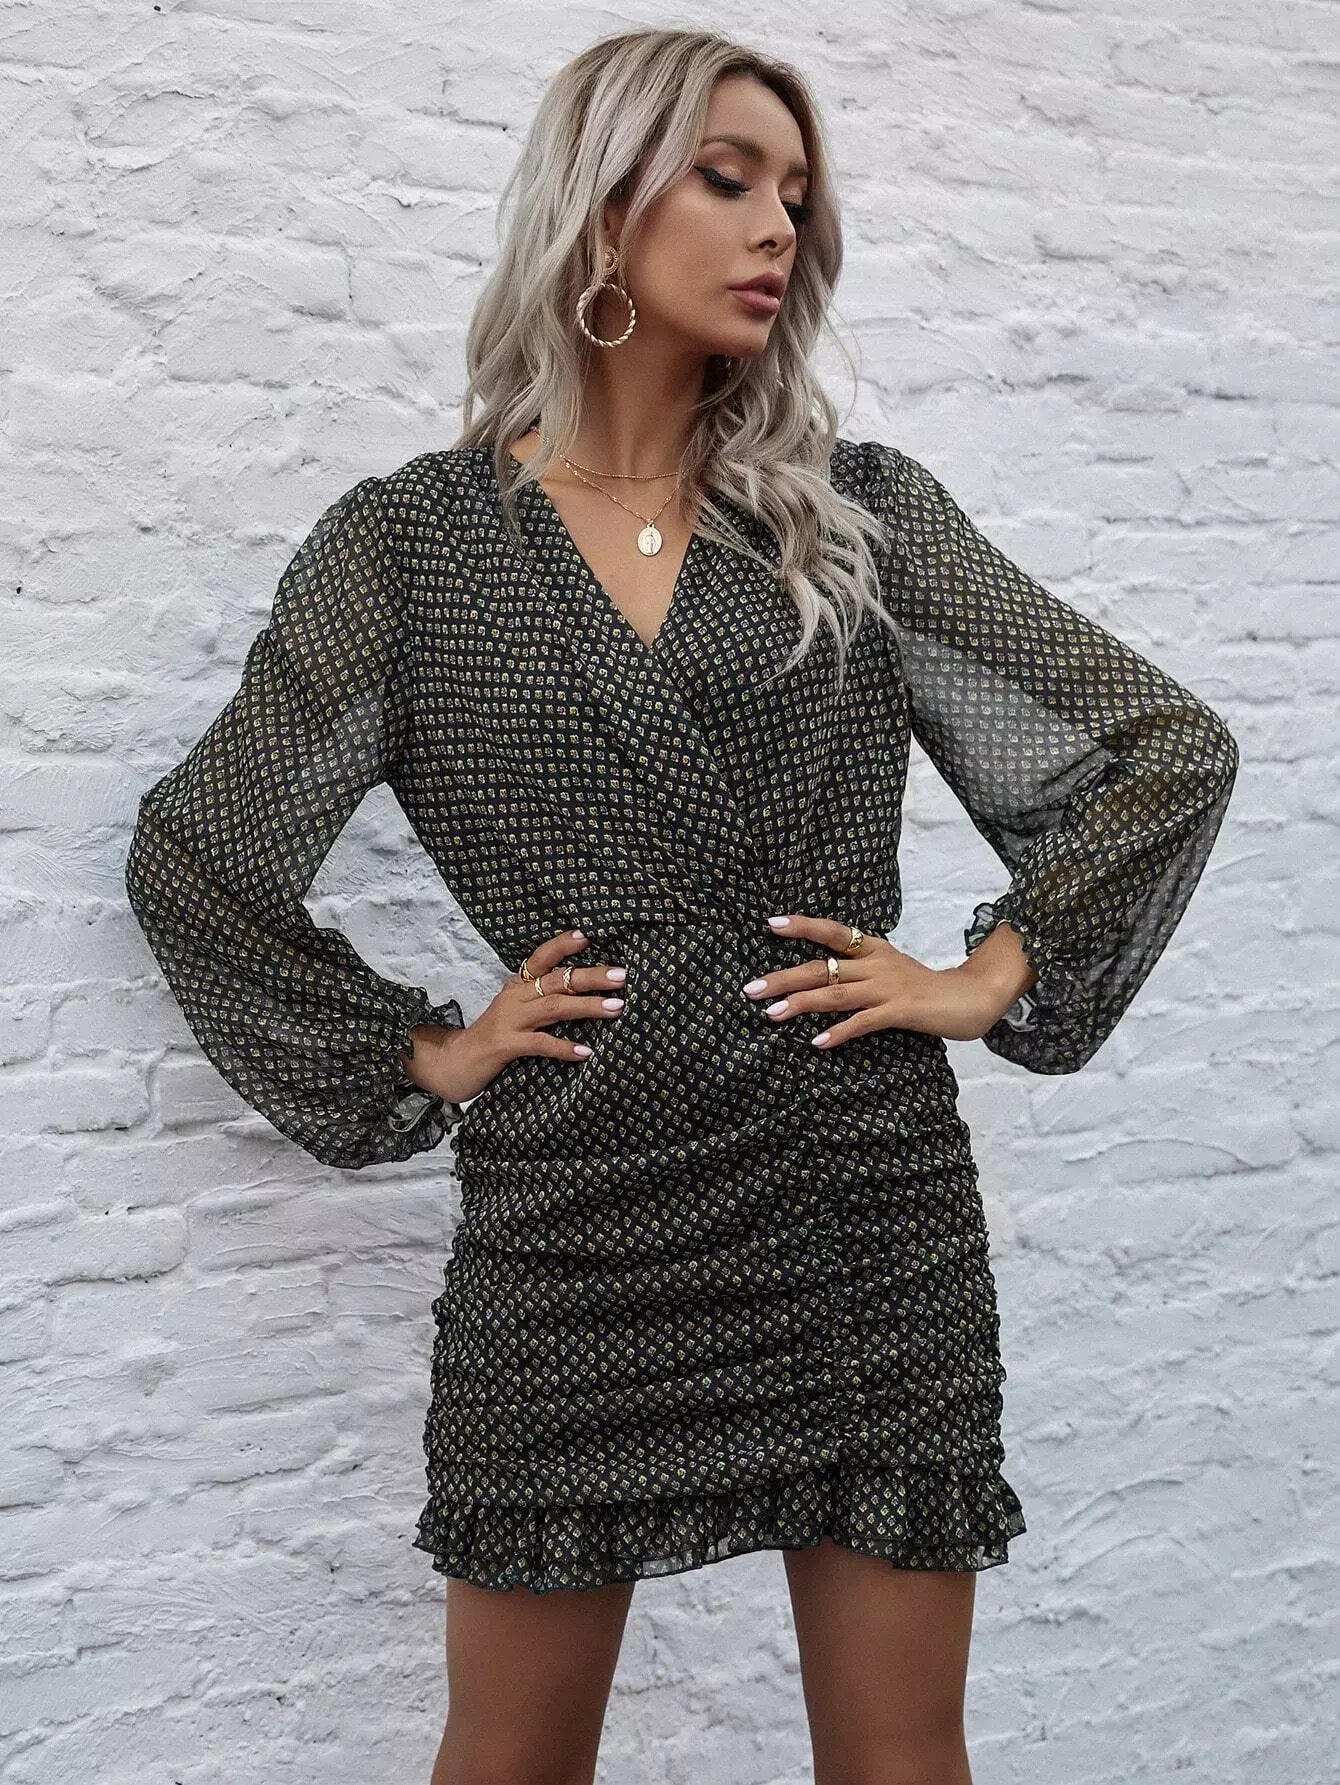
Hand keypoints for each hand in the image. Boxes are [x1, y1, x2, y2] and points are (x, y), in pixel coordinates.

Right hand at [403, 928, 626, 1103]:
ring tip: (616, 1007)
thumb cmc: (493, 1038)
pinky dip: (564, 1047)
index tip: (587, 935)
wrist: (453, 1063)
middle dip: (592, 976)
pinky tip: (585, 1052)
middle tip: (622, 975)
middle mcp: (515, 998)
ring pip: (554, 1007)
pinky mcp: (505, 1045)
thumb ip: (543, 1002)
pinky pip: (540, 1044)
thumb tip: (584, 996)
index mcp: (518, 986)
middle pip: (557, 980)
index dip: (562, 945)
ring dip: (587, 1006)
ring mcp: (509, 1021)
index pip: (541, 958)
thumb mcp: (517, 1012)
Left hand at [741, 911, 1015, 1048]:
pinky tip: (817, 1041)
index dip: (802, 926)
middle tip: (750, 989)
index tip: (770, 924)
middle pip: (821, 967)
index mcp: (872, 949)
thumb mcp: (890, 970)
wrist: (971, 997)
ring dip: (801, 1004)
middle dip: (783, 978)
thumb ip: (859, 972)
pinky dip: (839, 1031)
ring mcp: (888, 987)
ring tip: (771, 1014)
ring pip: (836, 993)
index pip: (832, 931)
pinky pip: (863, 1021)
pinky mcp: (900, 1011)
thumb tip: (820, 981)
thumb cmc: (925, 989)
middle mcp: (876, 963)